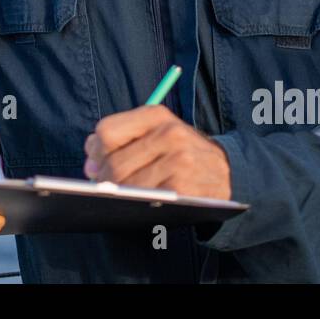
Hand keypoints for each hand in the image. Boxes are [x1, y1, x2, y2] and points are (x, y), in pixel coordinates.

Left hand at [83, 104, 231, 200]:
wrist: (230, 172)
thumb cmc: (183, 153)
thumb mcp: (158, 133)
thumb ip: (122, 139)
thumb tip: (89, 163)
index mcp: (157, 115)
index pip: (107, 131)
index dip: (95, 152)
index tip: (95, 163)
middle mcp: (169, 133)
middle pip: (114, 162)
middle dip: (104, 180)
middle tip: (104, 188)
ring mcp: (178, 160)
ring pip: (127, 184)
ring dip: (119, 195)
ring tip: (121, 196)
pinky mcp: (183, 186)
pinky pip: (144, 199)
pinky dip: (137, 203)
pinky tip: (141, 202)